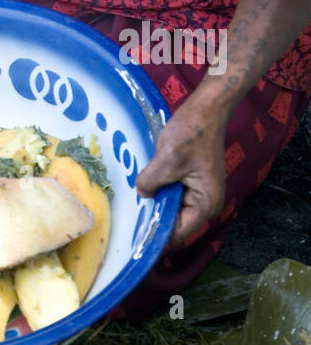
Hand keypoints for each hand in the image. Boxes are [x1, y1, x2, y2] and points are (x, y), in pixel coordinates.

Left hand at [135, 94, 227, 245]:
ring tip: (146, 182)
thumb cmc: (193, 133)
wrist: (206, 111)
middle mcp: (205, 204)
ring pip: (170, 206)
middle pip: (174, 222)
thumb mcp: (167, 158)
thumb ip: (151, 182)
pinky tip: (153, 174)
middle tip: (137, 198)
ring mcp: (198, 193)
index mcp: (206, 204)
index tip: (137, 224)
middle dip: (156, 211)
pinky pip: (171, 193)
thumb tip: (141, 195)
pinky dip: (161, 186)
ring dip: (157, 196)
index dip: (158, 231)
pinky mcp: (191, 182)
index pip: (178, 234)